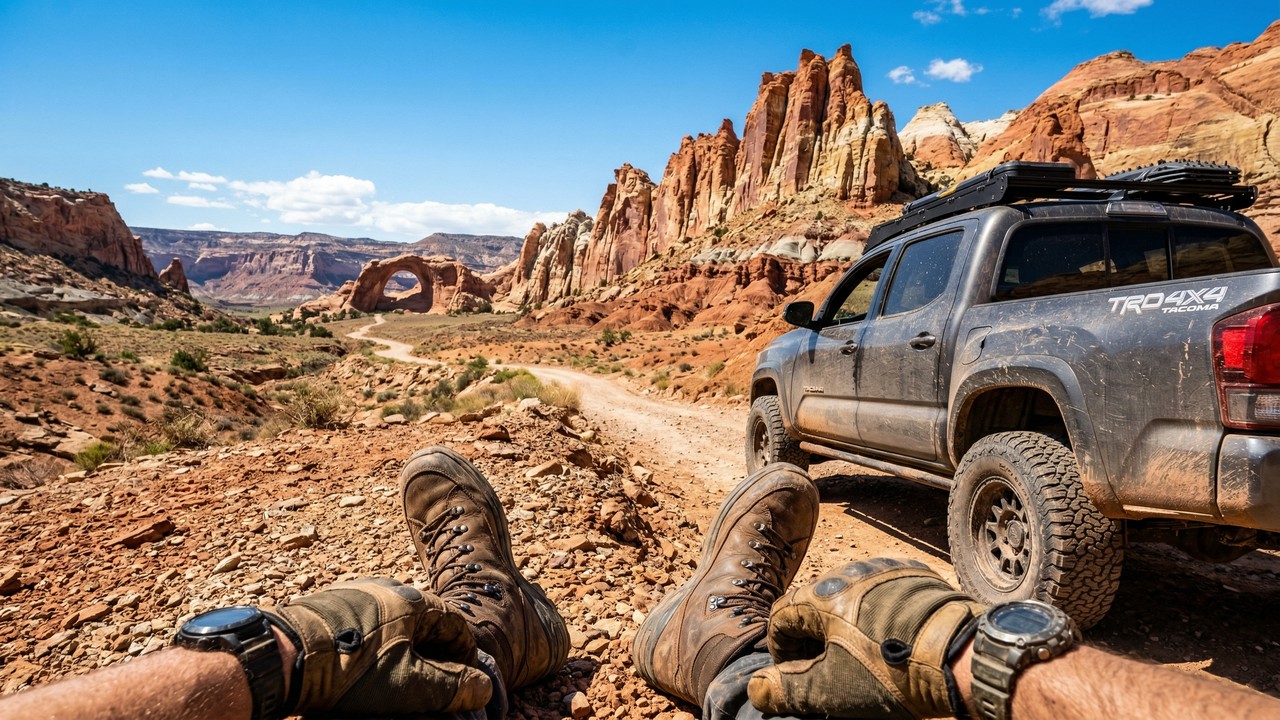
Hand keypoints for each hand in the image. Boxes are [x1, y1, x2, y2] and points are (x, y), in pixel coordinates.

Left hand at [269, 578, 491, 715]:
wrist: (282, 657)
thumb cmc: (351, 671)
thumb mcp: (408, 687)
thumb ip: (451, 688)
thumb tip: (483, 688)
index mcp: (412, 600)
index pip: (455, 624)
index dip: (466, 654)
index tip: (466, 679)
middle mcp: (385, 587)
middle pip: (423, 621)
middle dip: (433, 653)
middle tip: (432, 683)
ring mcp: (353, 593)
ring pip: (392, 622)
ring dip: (402, 649)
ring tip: (396, 678)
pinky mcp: (327, 605)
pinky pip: (363, 624)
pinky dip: (373, 645)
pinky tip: (362, 667)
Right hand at [748, 558, 984, 717]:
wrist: (959, 655)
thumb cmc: (890, 672)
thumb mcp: (829, 690)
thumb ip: (785, 690)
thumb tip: (756, 688)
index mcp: (820, 596)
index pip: (780, 618)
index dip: (781, 651)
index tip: (794, 675)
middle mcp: (849, 573)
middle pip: (815, 607)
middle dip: (814, 641)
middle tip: (829, 674)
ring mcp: (885, 571)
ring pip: (851, 600)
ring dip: (847, 627)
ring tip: (864, 659)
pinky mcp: (916, 577)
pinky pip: (884, 595)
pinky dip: (879, 616)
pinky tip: (893, 643)